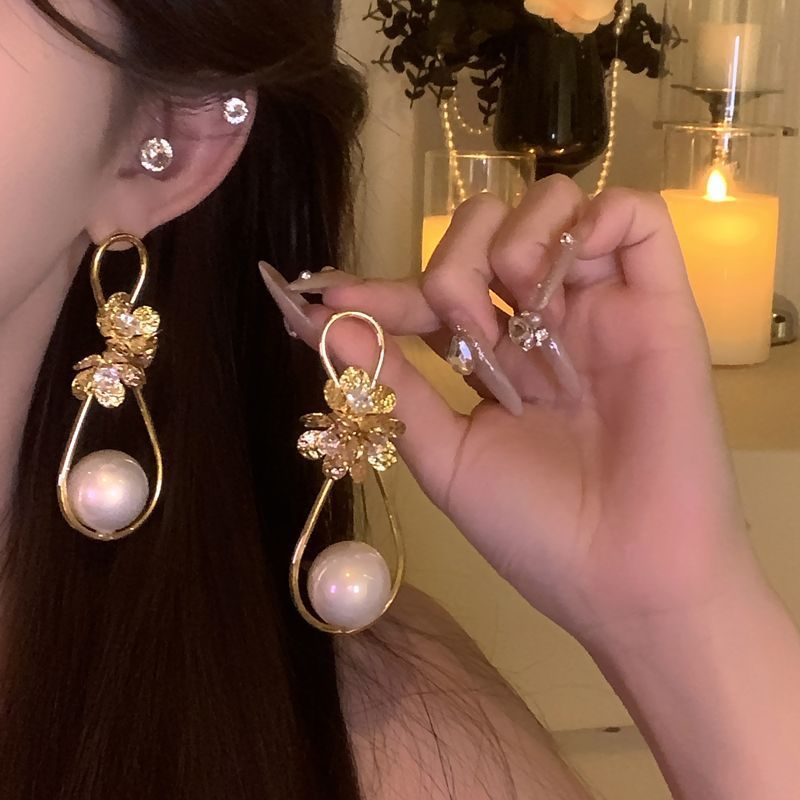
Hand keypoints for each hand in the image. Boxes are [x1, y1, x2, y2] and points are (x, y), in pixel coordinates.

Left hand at [260, 176, 766, 644]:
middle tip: (466, 332)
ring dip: (515, 241)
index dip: (380, 289)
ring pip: (555, 202)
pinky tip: (560, 278)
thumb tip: (322, 323)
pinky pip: (634, 215)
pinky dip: (590, 222)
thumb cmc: (534, 529)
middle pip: (488, 227)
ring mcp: (602, 306)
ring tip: (522, 311)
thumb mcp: (447, 457)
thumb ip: (392, 384)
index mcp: (497, 358)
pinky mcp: (660, 301)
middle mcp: (545, 321)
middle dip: (453, 264)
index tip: (329, 301)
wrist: (624, 577)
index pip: (431, 293)